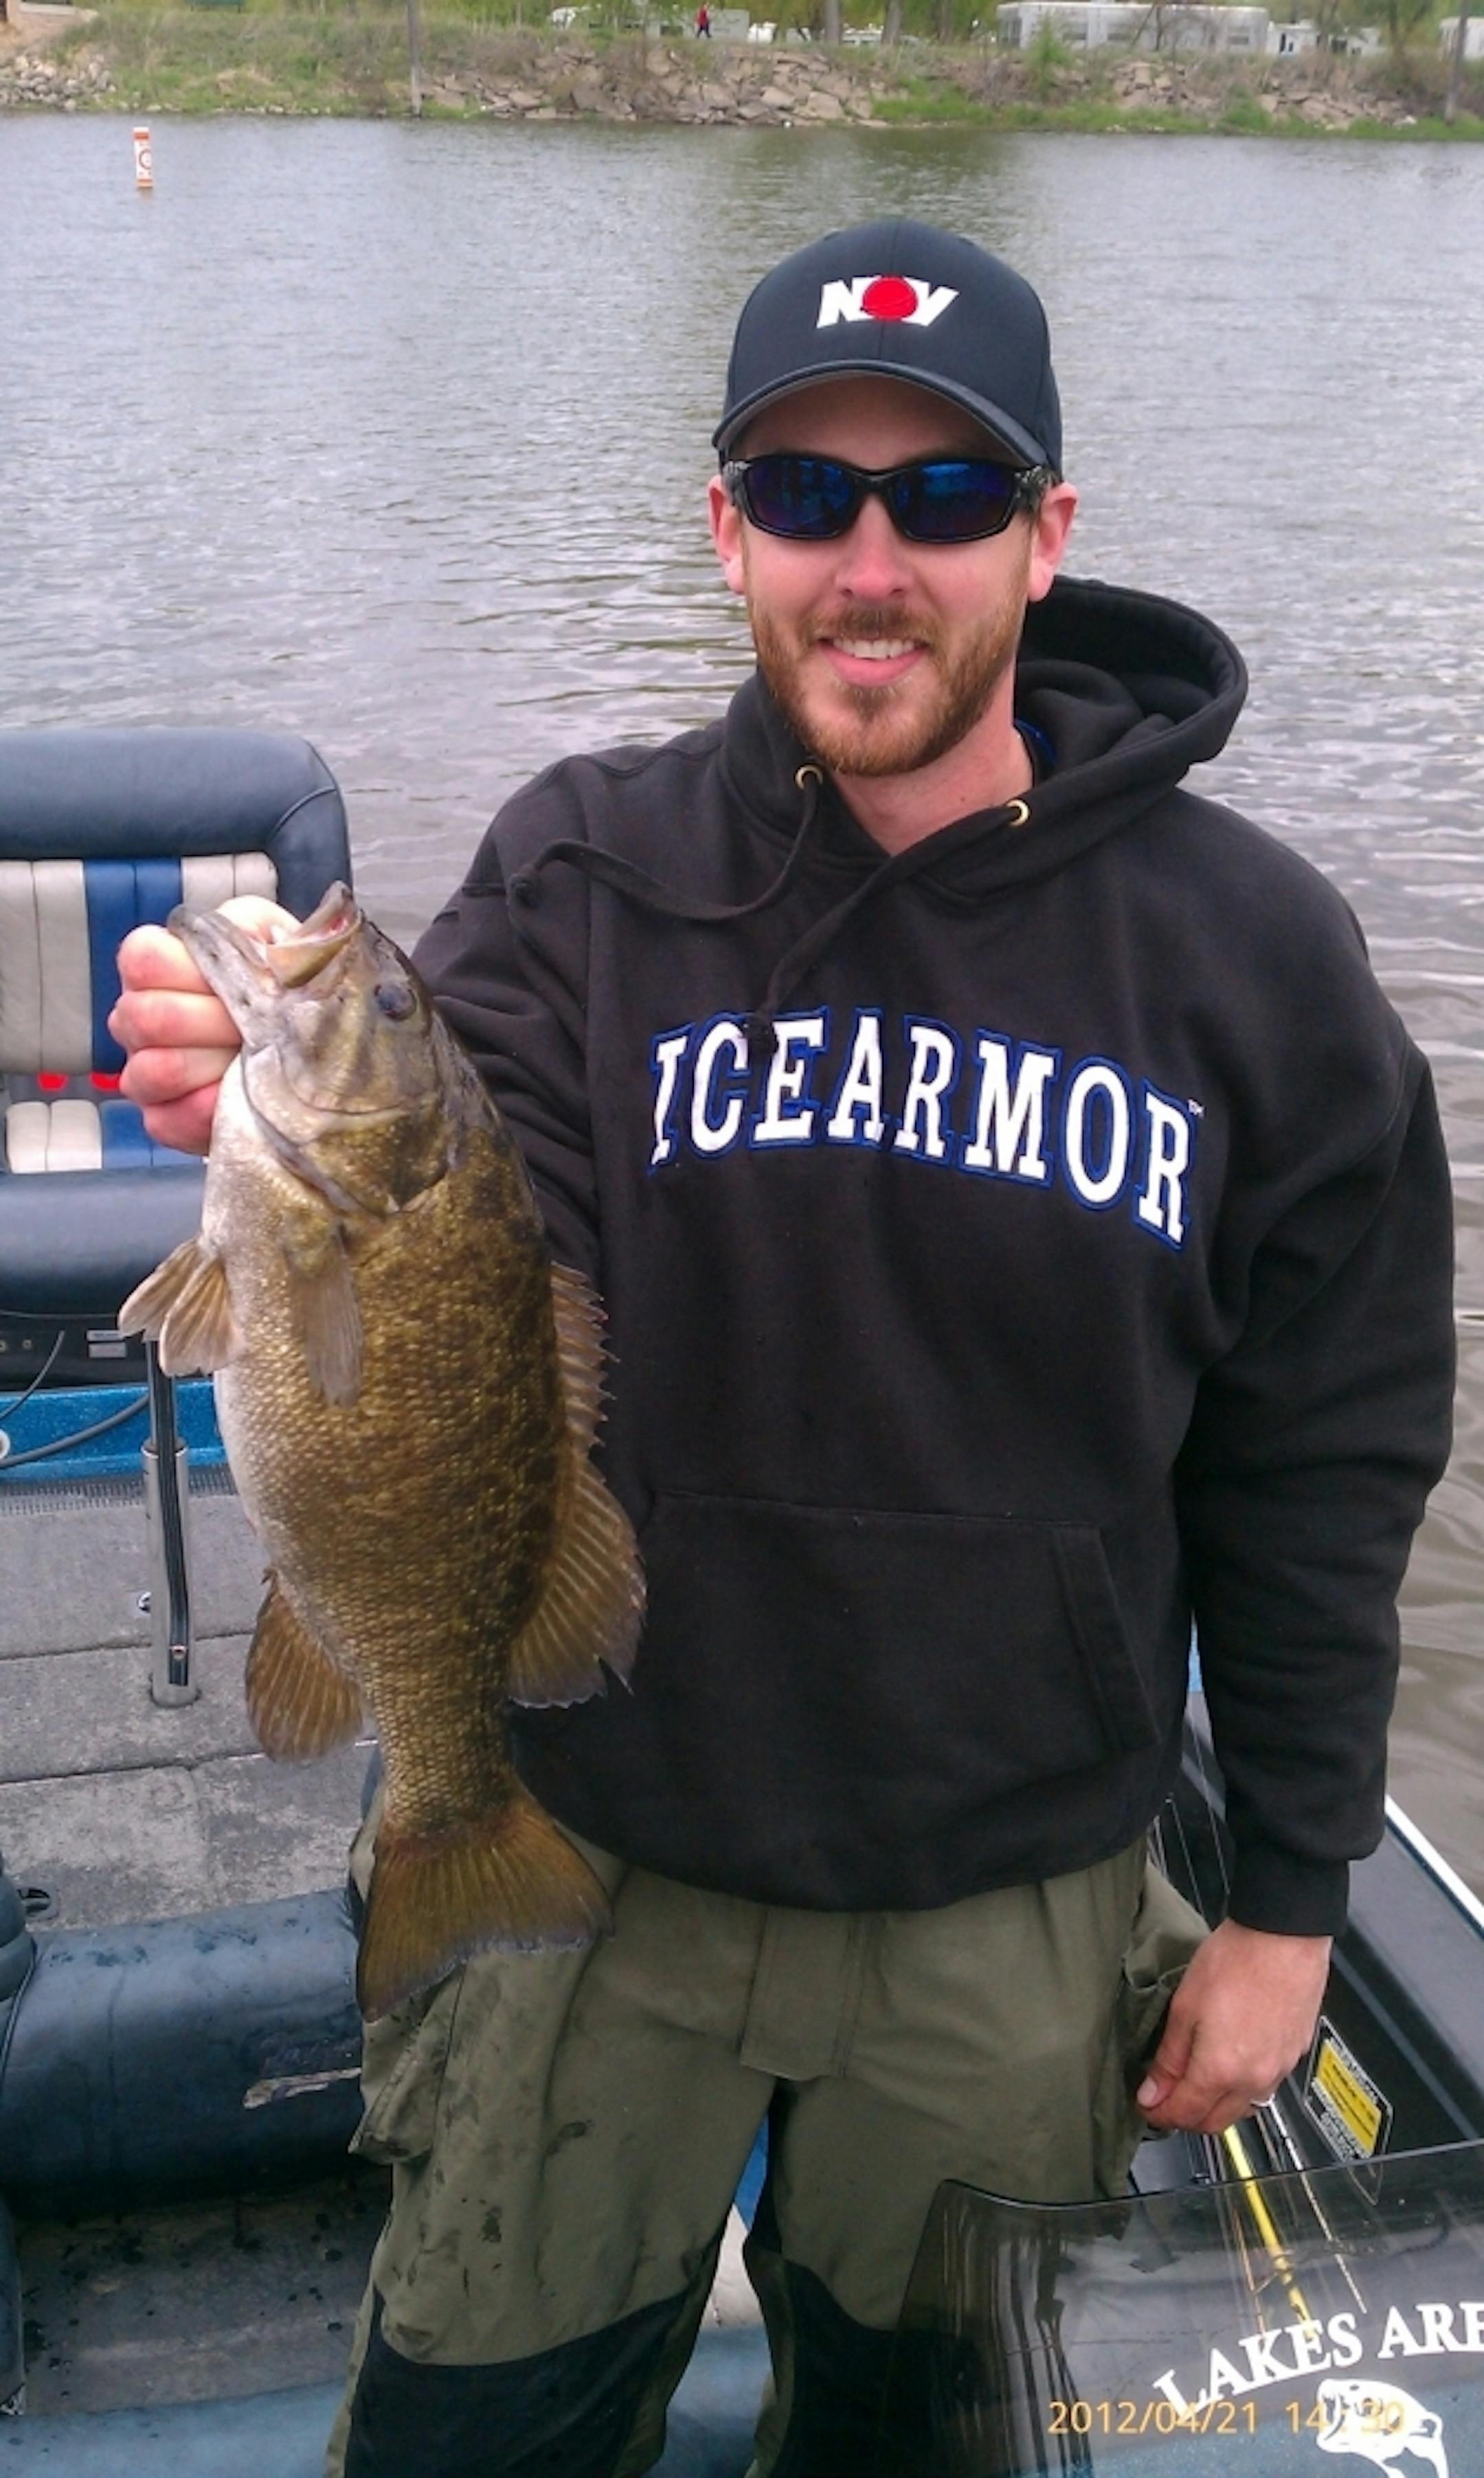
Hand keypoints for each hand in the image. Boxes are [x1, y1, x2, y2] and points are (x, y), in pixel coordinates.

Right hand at [109, 895, 297, 1154]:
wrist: (305, 1047)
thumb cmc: (276, 984)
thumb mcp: (272, 938)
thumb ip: (256, 930)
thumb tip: (257, 947)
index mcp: (156, 966)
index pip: (143, 959)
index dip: (193, 972)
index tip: (239, 983)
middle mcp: (137, 1017)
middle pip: (148, 1017)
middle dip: (216, 1023)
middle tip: (261, 1028)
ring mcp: (142, 1070)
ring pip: (154, 1071)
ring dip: (214, 1067)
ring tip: (254, 1061)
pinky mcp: (161, 1118)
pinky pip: (169, 1120)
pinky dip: (212, 1112)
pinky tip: (244, 1098)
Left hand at [1135, 1918, 1330, 2134]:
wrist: (1283, 1936)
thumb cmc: (1235, 1961)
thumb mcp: (1184, 2007)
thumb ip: (1169, 2058)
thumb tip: (1153, 2093)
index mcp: (1220, 2070)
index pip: (1185, 2114)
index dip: (1160, 2114)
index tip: (1147, 2104)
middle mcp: (1254, 2080)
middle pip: (1215, 2122)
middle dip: (1187, 2117)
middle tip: (1167, 2097)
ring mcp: (1279, 2070)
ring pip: (1243, 2109)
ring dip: (1217, 2106)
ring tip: (1197, 2081)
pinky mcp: (1294, 2056)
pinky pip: (1265, 2088)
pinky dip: (1244, 2087)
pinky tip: (1232, 2064)